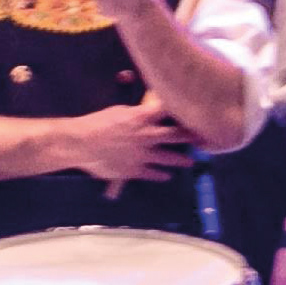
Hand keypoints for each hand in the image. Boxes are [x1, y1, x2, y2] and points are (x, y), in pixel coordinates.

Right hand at [58, 97, 189, 186]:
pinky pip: (152, 174)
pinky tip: (166, 176)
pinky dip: (160, 175)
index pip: (167, 110)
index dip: (182, 109)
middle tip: (203, 138)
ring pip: (168, 158)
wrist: (82, 144)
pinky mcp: (134, 170)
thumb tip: (144, 112)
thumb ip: (135, 114)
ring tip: (190, 162)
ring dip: (181, 160)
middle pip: (175, 135)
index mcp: (141, 117)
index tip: (196, 108)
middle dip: (190, 137)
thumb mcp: (118, 111)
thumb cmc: (97, 124)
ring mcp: (142, 155)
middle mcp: (146, 136)